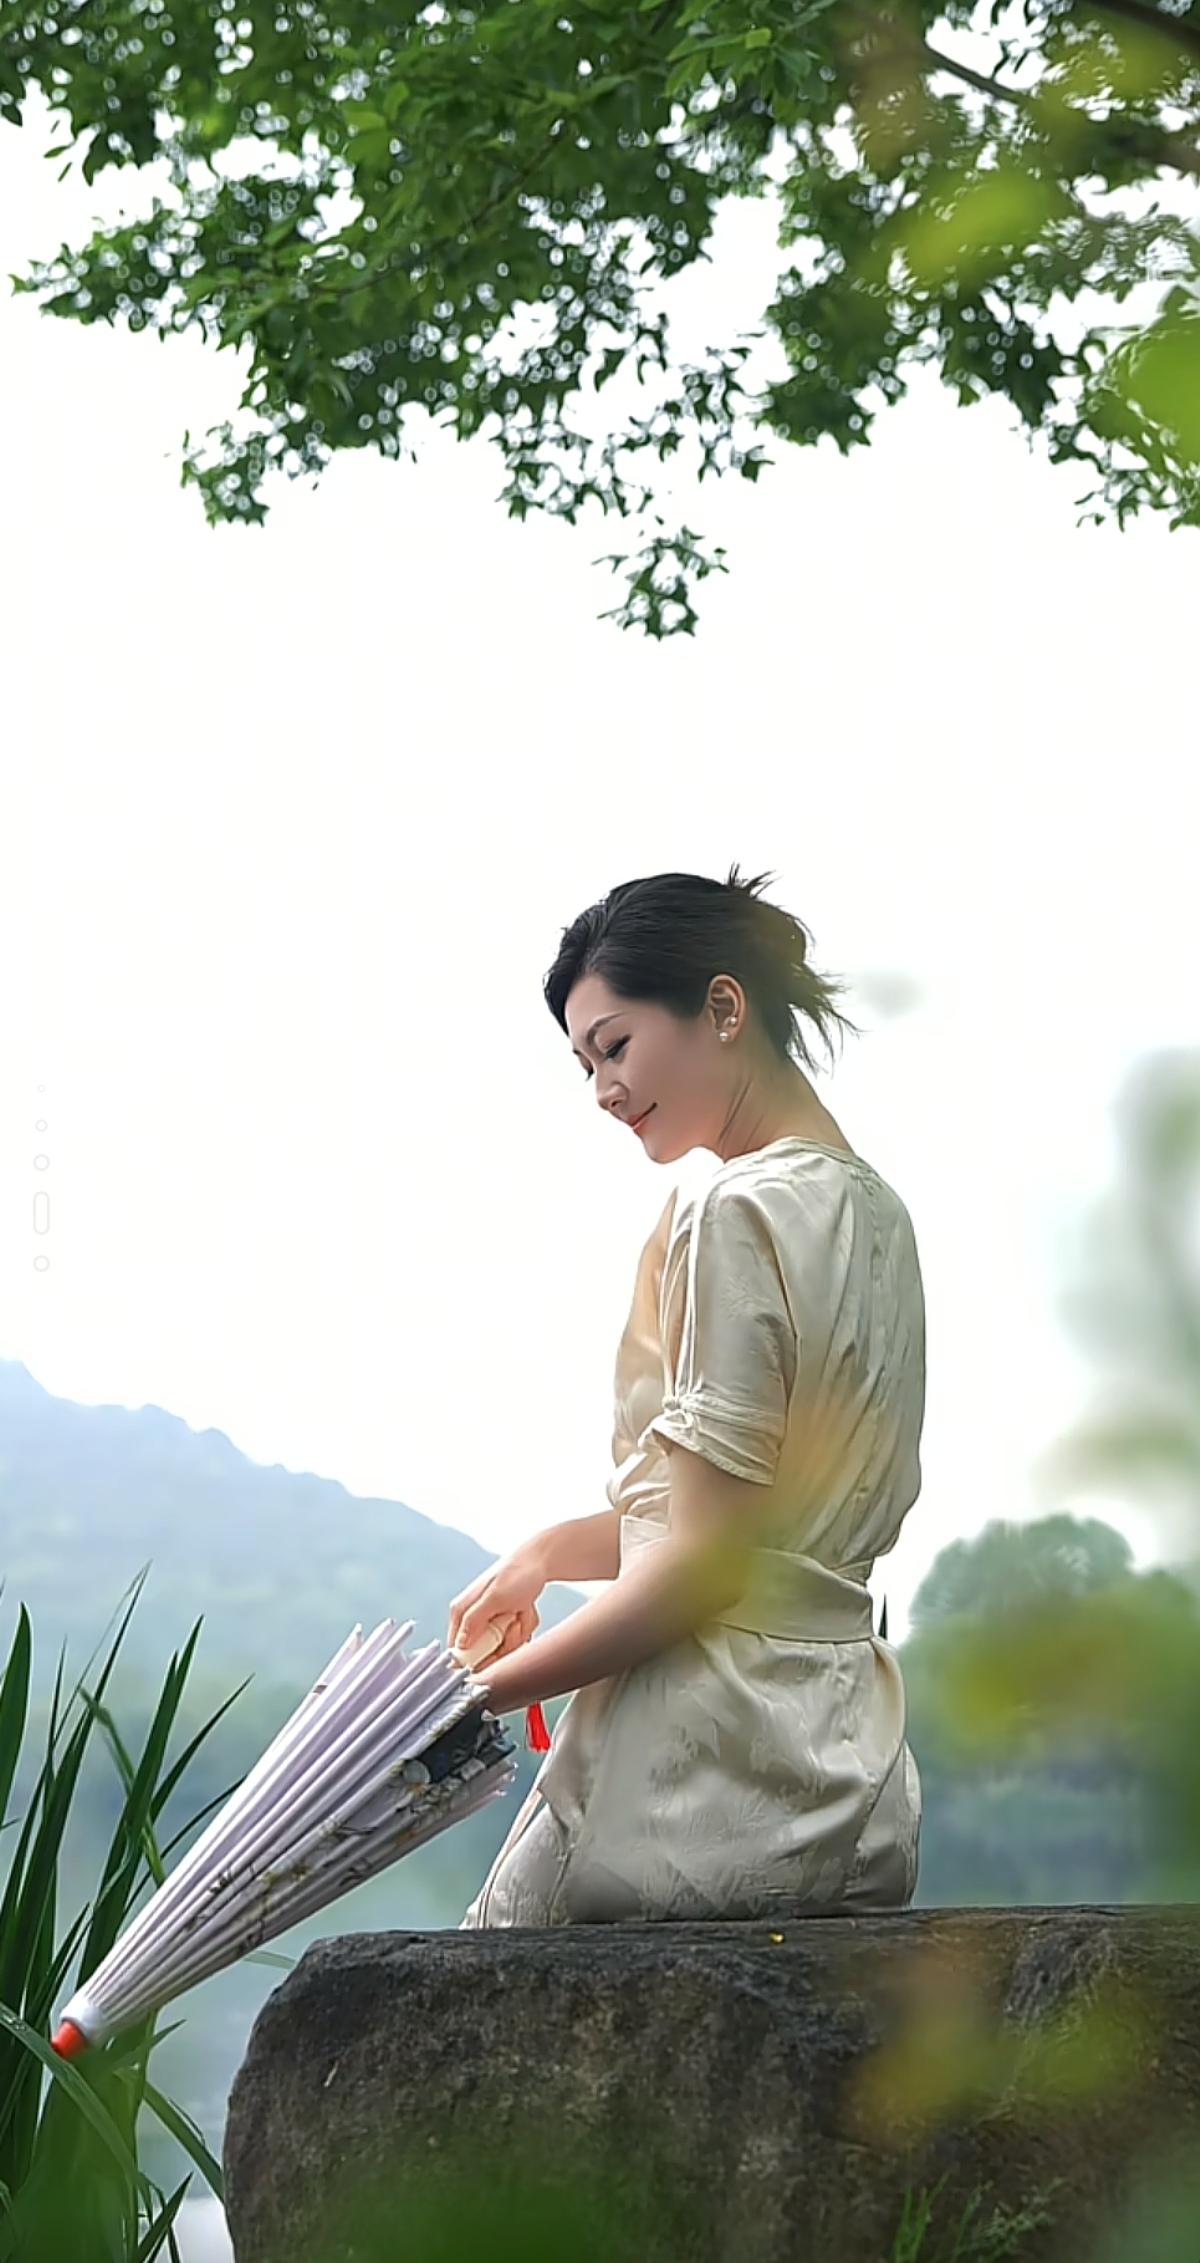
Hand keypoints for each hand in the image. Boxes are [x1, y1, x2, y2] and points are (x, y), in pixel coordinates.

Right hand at [446, 1538, 548, 1667]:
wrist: (541, 1561)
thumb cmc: (517, 1573)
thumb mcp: (495, 1598)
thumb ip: (474, 1621)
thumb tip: (459, 1644)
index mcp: (462, 1611)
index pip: (457, 1649)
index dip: (474, 1659)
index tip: (493, 1654)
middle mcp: (473, 1617)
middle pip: (485, 1651)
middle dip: (505, 1640)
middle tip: (514, 1618)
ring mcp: (489, 1619)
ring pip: (503, 1646)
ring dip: (518, 1631)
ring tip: (521, 1610)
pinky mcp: (503, 1621)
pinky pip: (514, 1638)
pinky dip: (525, 1626)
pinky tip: (526, 1610)